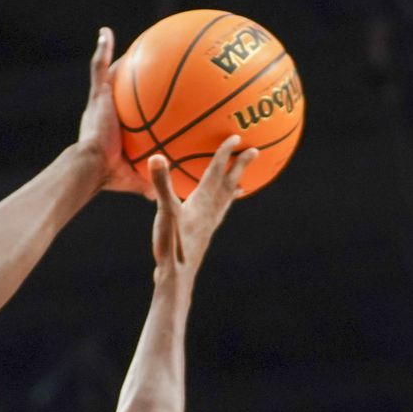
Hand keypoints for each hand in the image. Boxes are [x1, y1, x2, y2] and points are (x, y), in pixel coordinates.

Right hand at [76, 28, 152, 198]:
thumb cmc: (108, 176)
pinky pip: (98, 67)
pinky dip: (101, 49)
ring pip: (105, 73)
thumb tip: (157, 194)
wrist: (91, 168)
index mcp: (108, 130)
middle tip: (132, 64)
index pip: (120, 111)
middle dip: (121, 76)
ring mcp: (99, 102)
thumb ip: (146, 181)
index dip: (127, 103)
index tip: (136, 96)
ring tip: (116, 40)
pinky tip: (105, 32)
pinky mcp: (98, 96)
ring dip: (108, 56)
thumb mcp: (132, 178)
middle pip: (113, 89)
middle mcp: (102, 112)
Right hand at [150, 137, 257, 277]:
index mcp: (203, 200)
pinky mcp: (203, 235)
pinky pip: (217, 214)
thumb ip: (162, 184)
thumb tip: (156, 157)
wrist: (178, 275)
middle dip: (242, 165)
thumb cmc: (172, 244)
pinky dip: (220, 207)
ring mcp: (209, 223)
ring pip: (226, 200)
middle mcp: (211, 209)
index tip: (236, 136)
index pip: (217, 170)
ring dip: (235, 186)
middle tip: (256, 150)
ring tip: (242, 183)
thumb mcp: (165, 211)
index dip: (225, 152)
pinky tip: (214, 212)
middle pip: (230, 182)